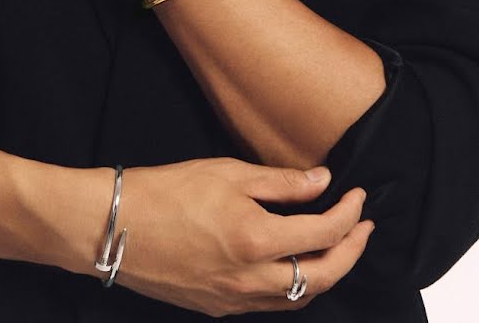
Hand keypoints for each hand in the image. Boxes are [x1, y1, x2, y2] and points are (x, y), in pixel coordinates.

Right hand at [103, 157, 374, 314]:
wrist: (114, 226)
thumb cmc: (165, 191)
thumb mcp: (227, 172)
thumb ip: (281, 182)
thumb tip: (323, 182)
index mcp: (256, 239)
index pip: (324, 233)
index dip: (350, 214)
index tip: (359, 196)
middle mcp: (250, 279)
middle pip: (323, 276)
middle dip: (351, 251)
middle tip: (364, 226)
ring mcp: (234, 299)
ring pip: (299, 298)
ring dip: (327, 273)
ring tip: (337, 245)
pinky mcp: (218, 307)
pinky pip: (271, 304)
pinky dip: (295, 286)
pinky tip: (293, 263)